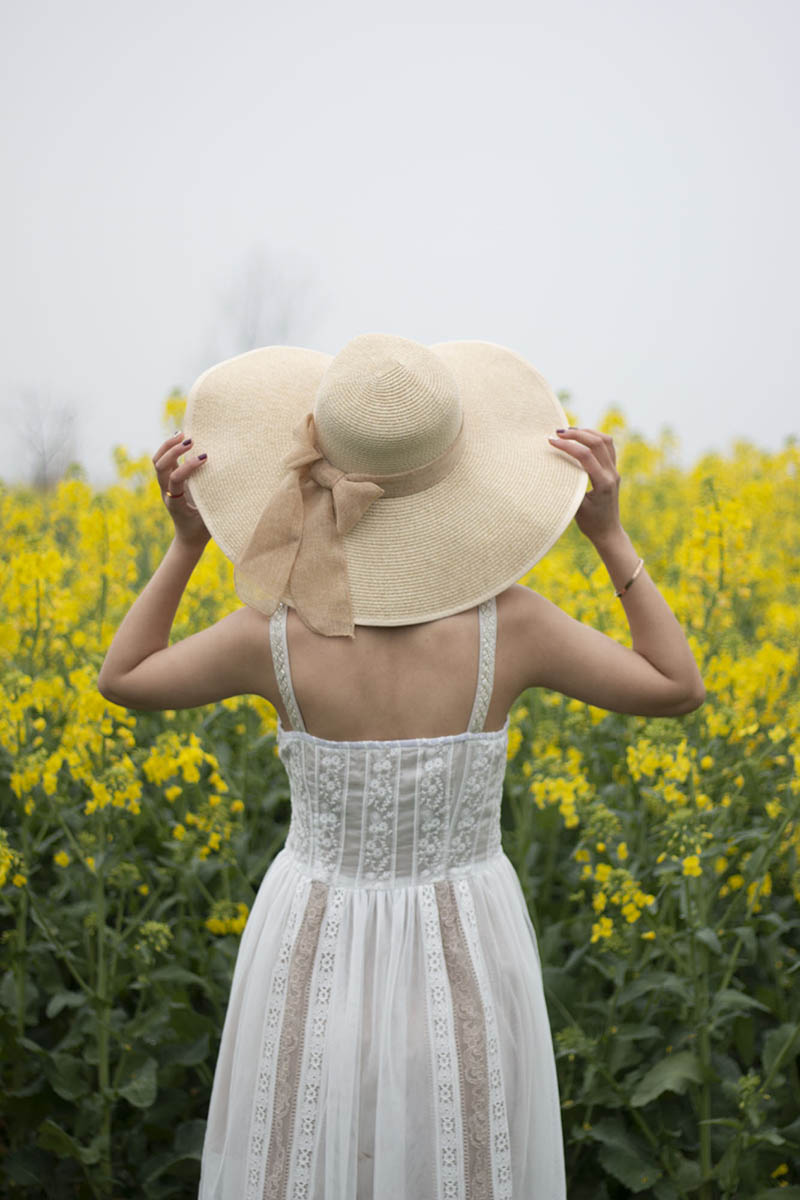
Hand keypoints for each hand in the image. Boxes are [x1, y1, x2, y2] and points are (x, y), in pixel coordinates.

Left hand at [153, 432, 210, 548]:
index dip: (188, 466)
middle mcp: (167, 493)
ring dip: (168, 446)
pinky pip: (162, 461)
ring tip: (183, 433)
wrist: (188, 538)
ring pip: (158, 461)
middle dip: (174, 451)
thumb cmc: (203, 530)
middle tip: (191, 441)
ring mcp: (165, 486)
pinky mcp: (168, 481)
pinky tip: (181, 438)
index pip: (176, 480)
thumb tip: (233, 485)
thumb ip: (215, 503)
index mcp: (176, 503)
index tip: (205, 457)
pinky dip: (169, 448)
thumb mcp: (211, 518)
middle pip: (160, 466)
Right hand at [548, 426, 622, 544]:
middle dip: (577, 434)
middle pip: (597, 442)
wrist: (608, 532)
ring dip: (587, 433)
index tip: (551, 442)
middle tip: (558, 432)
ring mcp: (614, 471)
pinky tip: (581, 439)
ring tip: (569, 432)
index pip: (585, 455)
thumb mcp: (576, 508)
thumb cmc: (590, 524)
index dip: (567, 446)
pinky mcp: (613, 471)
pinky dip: (594, 438)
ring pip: (606, 441)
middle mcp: (612, 474)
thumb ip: (568, 488)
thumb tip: (553, 469)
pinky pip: (608, 447)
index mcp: (603, 483)